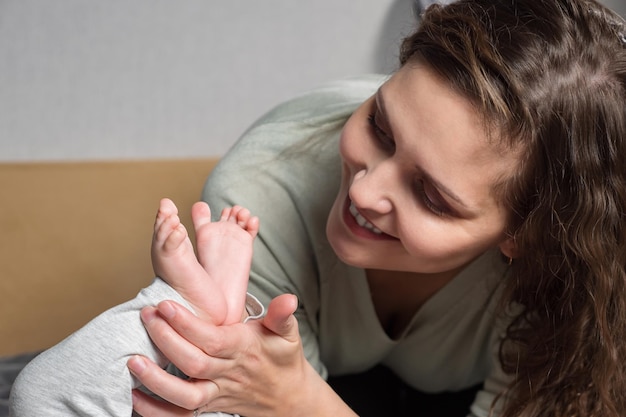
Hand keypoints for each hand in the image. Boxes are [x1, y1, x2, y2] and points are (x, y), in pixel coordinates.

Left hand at [129, 294, 334, 416]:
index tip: (165, 305)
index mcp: (245, 350)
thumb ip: (282, 315)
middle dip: (166, 341)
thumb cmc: (282, 358)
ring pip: (185, 396)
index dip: (188, 324)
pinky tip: (134, 396)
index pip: (214, 339)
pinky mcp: (209, 407)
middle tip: (145, 317)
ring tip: (132, 361)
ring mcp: (218, 393)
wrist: (288, 397)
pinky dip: (156, 412)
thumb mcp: (287, 332)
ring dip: (156, 382)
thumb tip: (288, 298)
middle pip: (194, 363)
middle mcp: (229, 373)